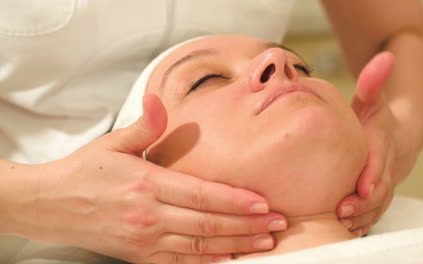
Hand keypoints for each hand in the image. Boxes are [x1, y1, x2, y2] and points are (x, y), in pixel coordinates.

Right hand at [27, 94, 285, 262]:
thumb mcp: (112, 144)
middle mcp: (149, 215)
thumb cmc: (84, 172)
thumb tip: (159, 100)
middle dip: (248, 225)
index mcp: (146, 184)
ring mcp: (145, 239)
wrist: (50, 204)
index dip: (235, 201)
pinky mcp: (139, 255)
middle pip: (208, 222)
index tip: (263, 203)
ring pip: (200, 245)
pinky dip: (208, 261)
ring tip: (264, 242)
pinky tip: (229, 258)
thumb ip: (144, 126)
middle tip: (278, 224)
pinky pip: (180, 262)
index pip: (201, 194)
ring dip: (236, 244)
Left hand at [337, 52, 398, 235]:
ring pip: (377, 205)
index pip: (379, 162)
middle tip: (342, 211)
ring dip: (361, 217)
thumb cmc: (377, 119)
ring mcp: (383, 184)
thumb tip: (384, 56)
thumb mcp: (373, 99)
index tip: (361, 187)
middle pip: (379, 189)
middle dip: (363, 203)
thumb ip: (373, 82)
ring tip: (340, 224)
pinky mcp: (377, 195)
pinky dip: (362, 223)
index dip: (372, 176)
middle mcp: (385, 167)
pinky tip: (345, 230)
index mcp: (381, 144)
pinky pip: (373, 213)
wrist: (397, 137)